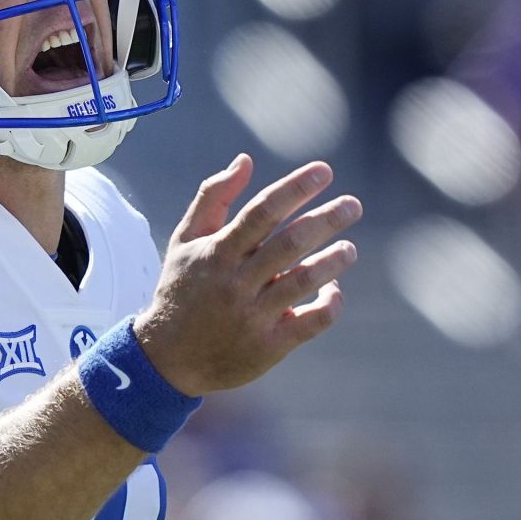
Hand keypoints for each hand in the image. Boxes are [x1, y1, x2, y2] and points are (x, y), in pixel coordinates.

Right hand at [134, 154, 361, 395]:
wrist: (167, 359)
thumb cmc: (181, 290)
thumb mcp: (185, 241)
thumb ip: (212, 198)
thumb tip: (245, 160)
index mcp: (217, 253)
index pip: (262, 212)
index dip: (295, 189)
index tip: (323, 171)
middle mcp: (236, 283)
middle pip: (289, 244)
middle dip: (326, 220)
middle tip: (353, 205)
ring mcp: (253, 316)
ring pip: (303, 282)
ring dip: (333, 261)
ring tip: (349, 249)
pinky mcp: (268, 346)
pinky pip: (310, 322)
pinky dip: (329, 303)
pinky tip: (333, 289)